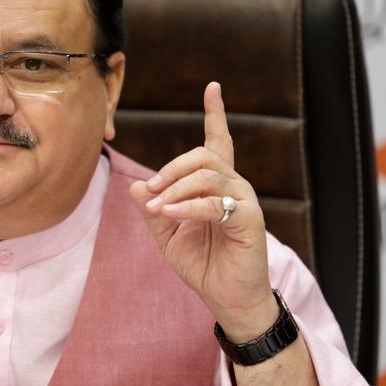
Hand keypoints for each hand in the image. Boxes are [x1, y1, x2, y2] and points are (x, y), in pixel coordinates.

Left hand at [129, 82, 277, 339]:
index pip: (218, 142)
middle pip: (203, 155)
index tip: (213, 86)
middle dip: (171, 168)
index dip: (216, 114)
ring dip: (175, 189)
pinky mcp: (249, 220)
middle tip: (151, 191)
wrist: (226, 298)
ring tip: (158, 208)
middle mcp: (233, 187)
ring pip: (207, 175)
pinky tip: (170, 214)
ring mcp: (244, 201)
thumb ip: (152, 210)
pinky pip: (215, 203)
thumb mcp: (167, 236)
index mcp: (216, 186)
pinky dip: (188, 207)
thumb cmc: (202, 265)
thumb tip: (136, 186)